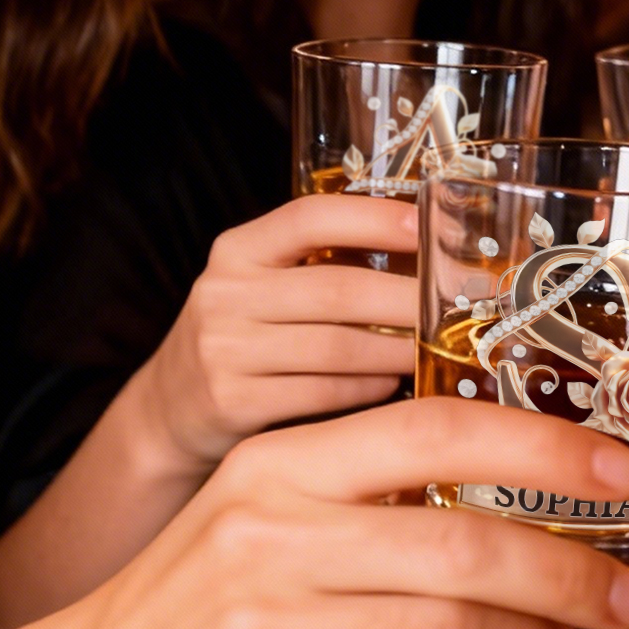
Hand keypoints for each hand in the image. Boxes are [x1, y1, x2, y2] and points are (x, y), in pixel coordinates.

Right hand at [47, 398, 628, 628]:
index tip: (619, 471)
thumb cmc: (197, 599)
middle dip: (571, 575)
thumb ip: (371, 486)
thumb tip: (530, 491)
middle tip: (626, 599)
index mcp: (279, 464)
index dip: (544, 446)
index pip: (436, 429)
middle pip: (467, 545)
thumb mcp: (260, 507)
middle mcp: (272, 538)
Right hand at [137, 193, 419, 478]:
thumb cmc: (243, 338)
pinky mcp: (231, 402)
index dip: (374, 218)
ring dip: (398, 349)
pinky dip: (368, 389)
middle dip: (410, 298)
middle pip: (339, 290)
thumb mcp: (261, 286)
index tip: (429, 223)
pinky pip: (323, 393)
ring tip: (434, 348)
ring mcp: (224, 350)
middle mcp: (225, 293)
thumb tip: (426, 253)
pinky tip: (392, 384)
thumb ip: (320, 265)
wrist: (169, 411)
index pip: (310, 217)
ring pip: (338, 347)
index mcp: (238, 250)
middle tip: (459, 306)